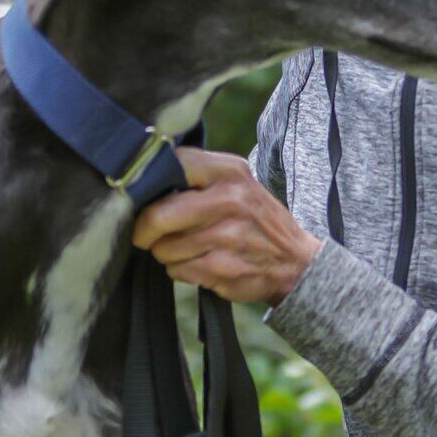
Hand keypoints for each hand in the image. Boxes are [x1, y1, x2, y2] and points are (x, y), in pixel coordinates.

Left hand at [130, 149, 320, 306]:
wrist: (294, 261)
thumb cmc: (253, 219)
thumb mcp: (237, 183)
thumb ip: (197, 177)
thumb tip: (142, 183)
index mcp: (230, 171)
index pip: (172, 166)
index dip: (148, 185)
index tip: (143, 198)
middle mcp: (229, 200)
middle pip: (158, 216)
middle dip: (145, 230)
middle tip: (148, 234)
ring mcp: (227, 237)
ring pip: (163, 248)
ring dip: (166, 252)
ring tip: (189, 247)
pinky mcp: (222, 268)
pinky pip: (176, 270)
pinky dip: (181, 269)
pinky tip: (200, 262)